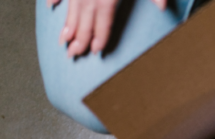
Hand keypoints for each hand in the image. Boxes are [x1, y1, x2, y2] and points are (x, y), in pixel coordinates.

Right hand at [50, 0, 166, 56]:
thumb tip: (164, 8)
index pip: (103, 21)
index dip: (99, 37)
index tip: (95, 51)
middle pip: (84, 19)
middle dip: (79, 39)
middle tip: (72, 56)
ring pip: (71, 7)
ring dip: (67, 25)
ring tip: (62, 41)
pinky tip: (51, 6)